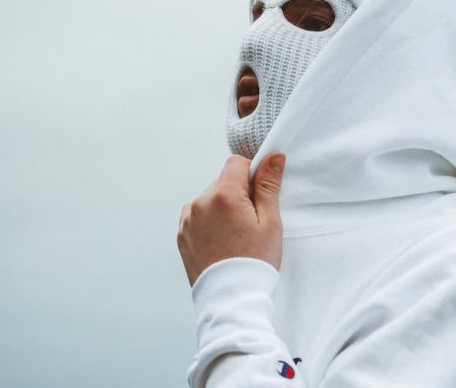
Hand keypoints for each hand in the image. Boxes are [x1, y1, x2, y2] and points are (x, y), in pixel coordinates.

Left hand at [177, 152, 285, 285]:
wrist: (231, 299)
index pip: (237, 162)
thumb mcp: (270, 221)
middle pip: (223, 182)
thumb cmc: (255, 261)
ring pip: (211, 199)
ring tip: (236, 236)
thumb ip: (268, 185)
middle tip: (251, 223)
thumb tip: (273, 157)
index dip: (252, 174)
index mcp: (223, 195)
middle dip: (238, 194)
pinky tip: (223, 242)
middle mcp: (199, 202)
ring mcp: (187, 220)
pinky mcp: (182, 235)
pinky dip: (211, 223)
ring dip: (223, 208)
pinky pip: (198, 217)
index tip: (261, 196)